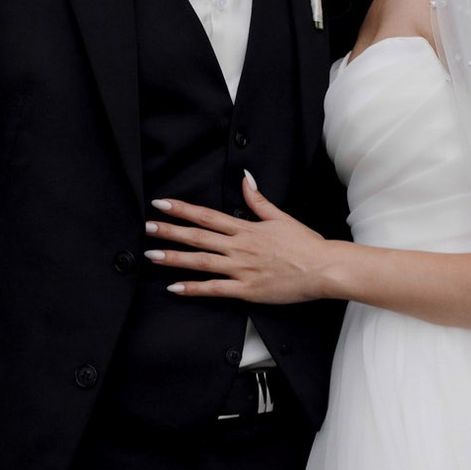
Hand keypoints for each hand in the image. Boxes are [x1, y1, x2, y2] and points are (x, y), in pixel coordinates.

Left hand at [147, 173, 342, 305]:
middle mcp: (239, 247)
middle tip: (147, 227)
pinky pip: (214, 289)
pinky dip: (193, 288)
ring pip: (201, 262)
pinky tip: (174, 287)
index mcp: (246, 229)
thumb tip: (245, 179)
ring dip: (174, 258)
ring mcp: (241, 269)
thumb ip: (258, 201)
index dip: (182, 209)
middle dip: (169, 231)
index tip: (161, 204)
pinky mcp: (246, 290)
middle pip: (198, 237)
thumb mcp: (281, 217)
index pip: (207, 216)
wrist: (323, 268)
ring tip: (152, 255)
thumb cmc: (305, 244)